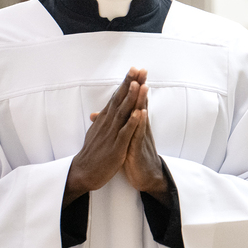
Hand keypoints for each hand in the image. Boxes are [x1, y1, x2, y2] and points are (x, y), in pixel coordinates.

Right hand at [64, 69, 142, 206]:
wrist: (84, 172)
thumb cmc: (93, 152)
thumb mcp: (96, 132)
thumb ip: (100, 120)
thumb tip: (99, 111)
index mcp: (105, 119)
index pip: (117, 96)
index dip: (126, 83)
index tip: (134, 69)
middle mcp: (108, 123)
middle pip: (120, 99)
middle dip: (129, 84)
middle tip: (138, 68)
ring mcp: (112, 134)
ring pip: (122, 113)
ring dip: (130, 98)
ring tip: (137, 84)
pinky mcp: (116, 147)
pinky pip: (125, 133)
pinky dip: (132, 122)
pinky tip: (139, 113)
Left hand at [122, 71, 169, 204]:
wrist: (147, 177)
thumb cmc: (134, 157)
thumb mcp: (124, 138)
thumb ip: (117, 123)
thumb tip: (101, 113)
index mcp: (135, 124)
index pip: (134, 101)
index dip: (133, 86)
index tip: (134, 70)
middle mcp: (140, 127)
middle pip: (140, 103)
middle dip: (140, 86)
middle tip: (141, 70)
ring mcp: (141, 137)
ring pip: (141, 116)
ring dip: (141, 100)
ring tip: (142, 85)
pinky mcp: (138, 149)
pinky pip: (139, 135)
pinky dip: (139, 123)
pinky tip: (140, 113)